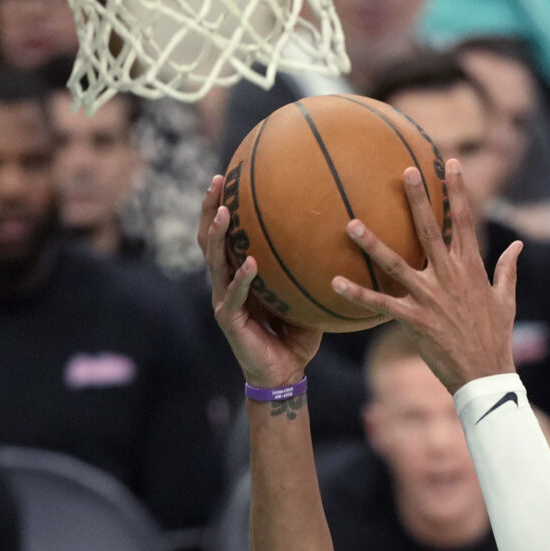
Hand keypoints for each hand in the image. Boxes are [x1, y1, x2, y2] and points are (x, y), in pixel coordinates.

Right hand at [198, 174, 320, 389]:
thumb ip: (309, 271)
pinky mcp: (229, 319)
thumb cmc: (296, 335)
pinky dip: (242, 278)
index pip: (226, 234)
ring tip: (225, 213)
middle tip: (216, 181)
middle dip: (210, 209)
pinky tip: (250, 263)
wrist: (284, 373)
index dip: (222, 206)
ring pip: (214, 261)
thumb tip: (339, 240)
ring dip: (218, 235)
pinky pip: (235, 294)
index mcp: (239, 274)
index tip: (227, 177)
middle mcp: (226, 282)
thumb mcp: (305, 296)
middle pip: (209, 238)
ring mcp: (224, 299)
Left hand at [336, 164, 521, 391]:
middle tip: (404, 171)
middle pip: (429, 231)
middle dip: (417, 200)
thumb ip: (507, 269)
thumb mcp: (506, 300)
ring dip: (372, 243)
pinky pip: (381, 304)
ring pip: (396, 264)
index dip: (458, 191)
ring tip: (351, 224)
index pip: (465, 221)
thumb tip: (518, 245)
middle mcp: (449, 277)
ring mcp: (430, 298)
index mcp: (471, 269)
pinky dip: (357, 294)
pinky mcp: (415, 320)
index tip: (451, 164)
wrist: (486, 376)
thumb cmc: (496, 338)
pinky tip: (335, 282)